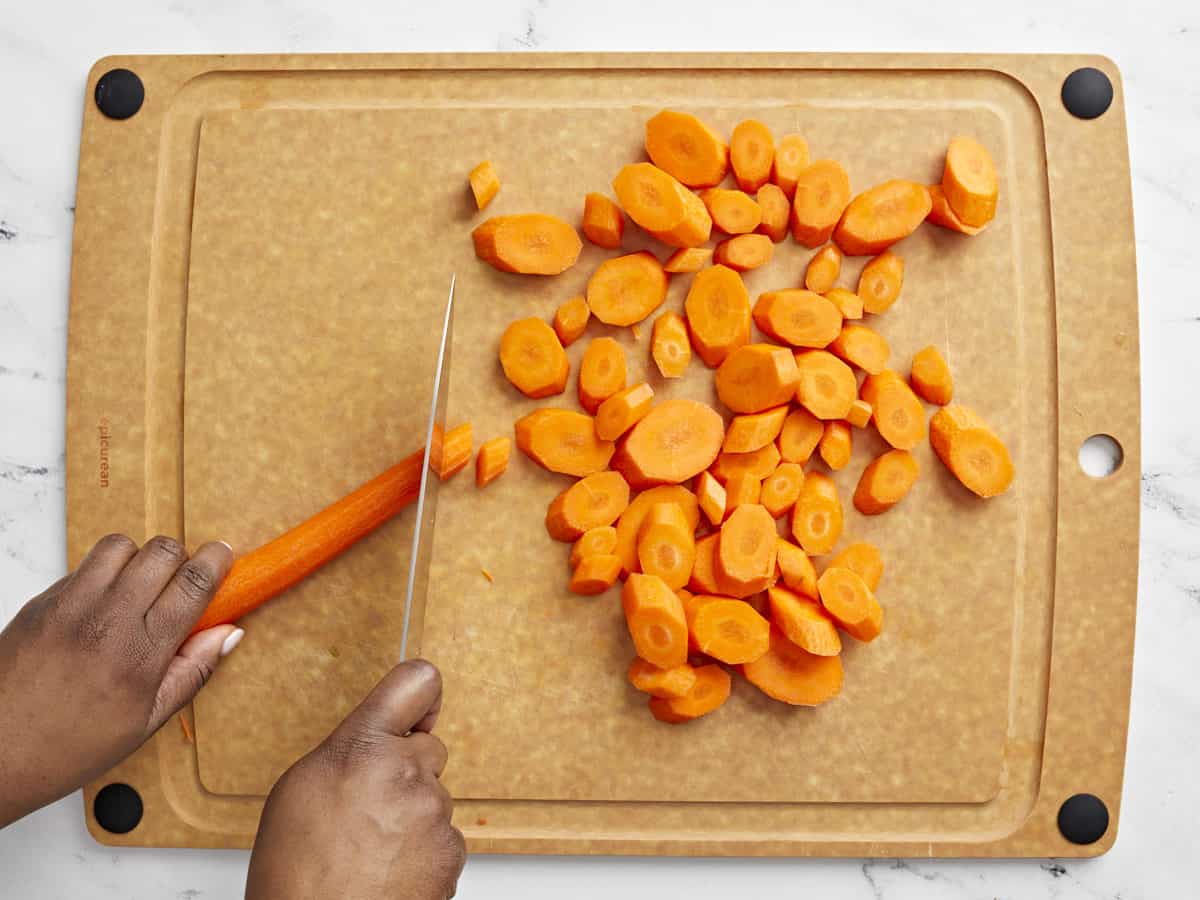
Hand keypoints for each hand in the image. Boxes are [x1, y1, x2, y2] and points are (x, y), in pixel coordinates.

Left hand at [0, 534, 240, 826]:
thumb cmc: (66, 748)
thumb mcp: (145, 722)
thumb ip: (192, 671)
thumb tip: (229, 633)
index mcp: (140, 655)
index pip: (193, 583)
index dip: (217, 561)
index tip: (224, 558)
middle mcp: (106, 621)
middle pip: (162, 551)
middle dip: (181, 558)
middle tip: (180, 582)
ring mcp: (69, 606)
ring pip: (121, 545)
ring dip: (139, 559)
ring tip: (139, 589)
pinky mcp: (41, 602)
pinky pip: (83, 567)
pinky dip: (102, 576)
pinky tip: (102, 608)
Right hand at [246, 660, 464, 899]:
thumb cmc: (297, 875)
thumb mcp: (300, 789)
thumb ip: (349, 752)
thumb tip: (377, 743)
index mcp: (363, 746)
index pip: (417, 682)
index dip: (422, 697)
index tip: (419, 711)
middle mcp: (406, 770)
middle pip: (427, 749)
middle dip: (406, 769)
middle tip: (369, 808)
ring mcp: (434, 810)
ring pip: (433, 797)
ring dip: (412, 816)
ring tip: (370, 850)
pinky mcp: (452, 849)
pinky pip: (444, 835)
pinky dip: (424, 851)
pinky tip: (389, 870)